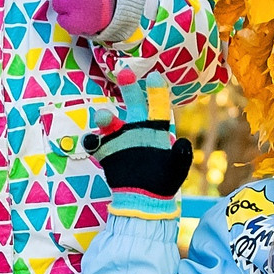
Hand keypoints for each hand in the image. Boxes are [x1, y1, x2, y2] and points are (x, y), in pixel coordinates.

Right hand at [82, 65, 193, 216]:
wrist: (144, 200)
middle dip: (128, 88)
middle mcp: (136, 129)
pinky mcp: (106, 153)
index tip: (154, 76)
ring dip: (105, 117)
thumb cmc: (163, 183)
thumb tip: (183, 142)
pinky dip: (90, 141)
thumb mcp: (176, 170)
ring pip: (110, 122)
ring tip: (103, 117)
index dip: (155, 91)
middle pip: (132, 103)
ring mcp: (119, 140)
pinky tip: (90, 140)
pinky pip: (94, 143)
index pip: (157, 106)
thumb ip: (180, 156)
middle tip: (124, 72)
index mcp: (156, 129)